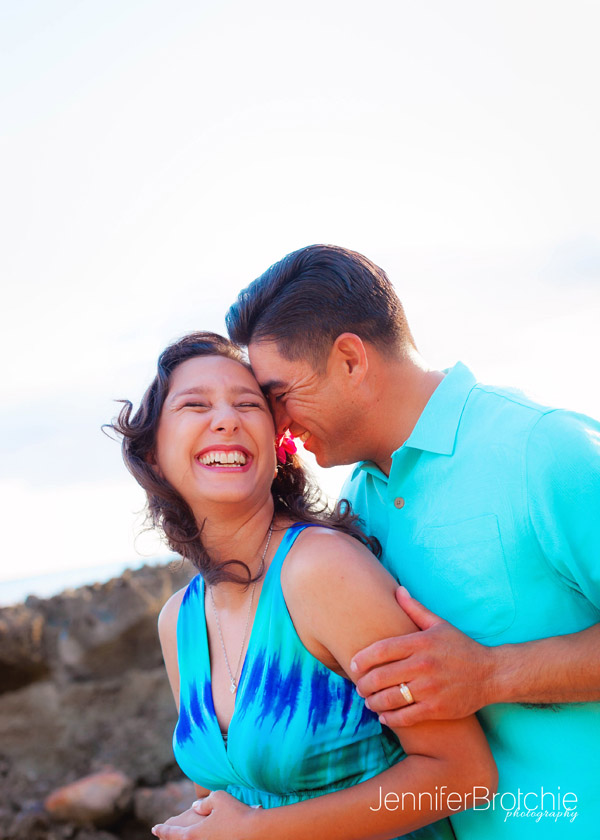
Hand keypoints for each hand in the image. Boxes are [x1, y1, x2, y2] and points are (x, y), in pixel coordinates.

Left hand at [152, 791, 259, 838]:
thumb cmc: (235, 812)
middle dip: (170, 838)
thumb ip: (203, 803)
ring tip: (182, 835)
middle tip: (161, 834)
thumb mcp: (218, 798)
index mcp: (193, 834)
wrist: (255, 831)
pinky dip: (198, 839)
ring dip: (185, 838)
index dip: (162, 830)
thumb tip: (196, 807)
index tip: (154, 828)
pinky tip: (200, 835)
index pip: (172, 833)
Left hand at [350, 586, 495, 725]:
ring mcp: (430, 688)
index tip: (353, 665)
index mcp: (421, 642)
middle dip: (364, 684)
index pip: (381, 650)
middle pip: (380, 676)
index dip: (362, 659)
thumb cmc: (461, 648)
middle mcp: (423, 665)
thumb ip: (415, 609)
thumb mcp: (440, 625)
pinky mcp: (437, 708)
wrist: (491, 674)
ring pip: (390, 699)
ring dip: (373, 702)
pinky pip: (405, 716)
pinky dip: (390, 718)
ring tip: (369, 702)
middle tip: (359, 687)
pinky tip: (384, 716)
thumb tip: (397, 590)